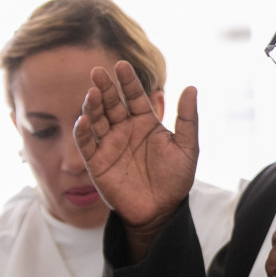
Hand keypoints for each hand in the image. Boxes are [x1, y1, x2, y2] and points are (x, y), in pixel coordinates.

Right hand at [73, 60, 197, 238]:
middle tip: (98, 72)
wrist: (162, 211)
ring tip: (92, 93)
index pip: (135, 96)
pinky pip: (86, 144)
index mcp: (145, 122)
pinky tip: (83, 120)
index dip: (128, 81)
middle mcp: (125, 129)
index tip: (122, 65)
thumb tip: (192, 88)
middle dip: (105, 88)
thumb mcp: (187, 148)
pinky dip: (83, 132)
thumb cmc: (176, 180)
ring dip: (92, 106)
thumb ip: (188, 119)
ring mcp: (110, 144)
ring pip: (97, 119)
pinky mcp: (97, 162)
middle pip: (112, 103)